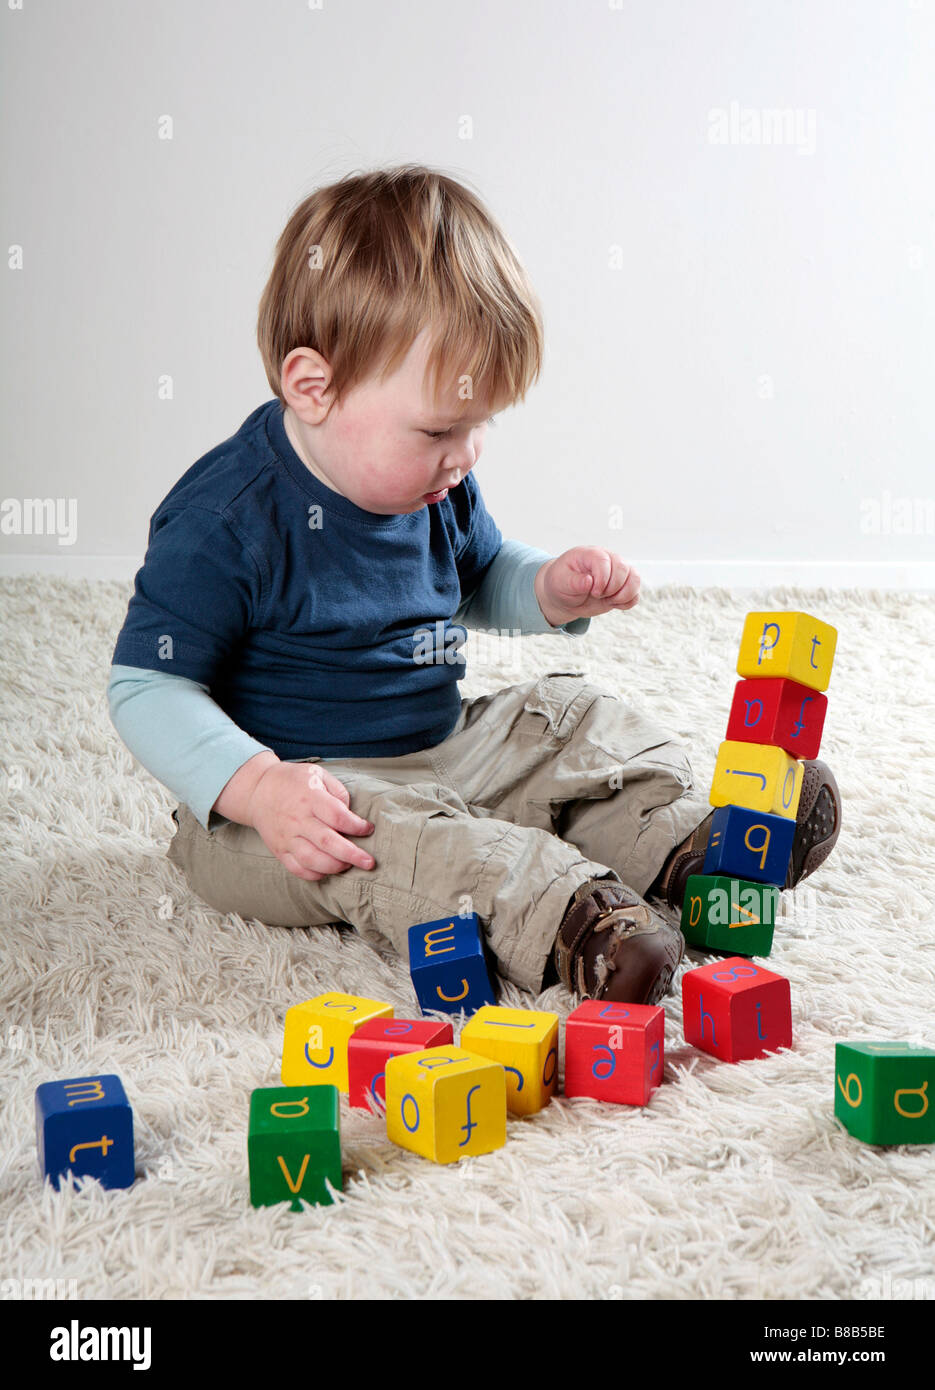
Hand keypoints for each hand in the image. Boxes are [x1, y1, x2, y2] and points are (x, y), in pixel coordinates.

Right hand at [246, 762, 375, 881]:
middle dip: (352, 855)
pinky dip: (315, 875)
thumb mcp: (317, 774)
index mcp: (310, 798)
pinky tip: (328, 871)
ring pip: (312, 860)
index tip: (368, 829)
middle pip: (328, 842)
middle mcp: (298, 819)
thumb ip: (338, 792)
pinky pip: (297, 869)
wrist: (258, 790)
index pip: (337, 816)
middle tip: (369, 862)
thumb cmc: (293, 781)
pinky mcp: (279, 850)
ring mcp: (287, 837)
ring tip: (349, 865)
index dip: (356, 826)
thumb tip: (351, 815)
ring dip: (335, 867)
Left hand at [534, 548, 639, 626]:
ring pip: (635, 579)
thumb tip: (589, 581)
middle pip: (623, 569)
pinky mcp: (623, 587)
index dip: (602, 579)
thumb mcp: (560, 582)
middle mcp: (608, 559)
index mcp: (591, 554)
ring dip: (623, 595)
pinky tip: (612, 603)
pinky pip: (636, 594)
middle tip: (596, 595)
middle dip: (612, 588)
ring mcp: (618, 573)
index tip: (593, 592)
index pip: (605, 561)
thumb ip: (573, 582)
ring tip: (608, 600)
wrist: (565, 595)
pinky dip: (627, 602)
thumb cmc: (561, 583)